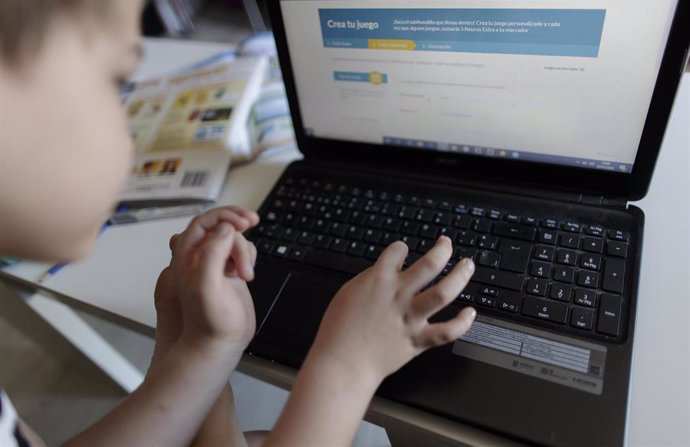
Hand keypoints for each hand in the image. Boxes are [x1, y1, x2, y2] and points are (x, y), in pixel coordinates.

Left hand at [152, 206, 258, 366]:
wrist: (219, 344)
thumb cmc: (209, 321)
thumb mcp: (206, 284)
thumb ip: (212, 253)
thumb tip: (225, 229)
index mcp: (188, 255)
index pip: (204, 221)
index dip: (224, 215)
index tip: (243, 221)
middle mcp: (200, 257)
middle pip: (222, 226)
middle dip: (238, 225)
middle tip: (253, 221)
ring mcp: (216, 265)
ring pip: (234, 239)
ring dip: (245, 250)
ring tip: (244, 273)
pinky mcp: (230, 273)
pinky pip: (243, 252)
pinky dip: (249, 258)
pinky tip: (246, 276)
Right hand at [309, 236, 475, 382]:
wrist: (342, 362)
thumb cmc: (338, 331)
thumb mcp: (347, 293)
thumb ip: (368, 281)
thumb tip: (381, 274)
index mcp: (378, 279)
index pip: (397, 251)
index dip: (402, 247)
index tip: (404, 249)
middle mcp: (399, 294)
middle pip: (430, 264)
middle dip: (443, 250)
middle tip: (447, 244)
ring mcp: (411, 317)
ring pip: (444, 292)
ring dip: (460, 276)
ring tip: (467, 266)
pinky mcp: (417, 339)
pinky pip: (447, 331)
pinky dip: (462, 322)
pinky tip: (470, 313)